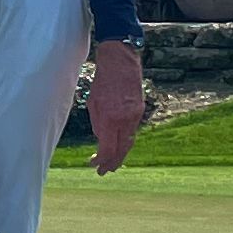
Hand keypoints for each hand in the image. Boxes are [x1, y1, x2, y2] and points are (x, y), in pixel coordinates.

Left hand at [86, 40, 146, 173]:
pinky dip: (125, 141)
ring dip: (120, 154)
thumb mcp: (93, 103)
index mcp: (110, 117)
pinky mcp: (140, 110)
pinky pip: (132, 130)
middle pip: (121, 150)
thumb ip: (98, 124)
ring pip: (129, 141)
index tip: (95, 165)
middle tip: (104, 171)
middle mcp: (125, 119)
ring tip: (112, 164)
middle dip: (113, 163)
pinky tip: (119, 145)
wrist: (120, 61)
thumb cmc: (103, 80)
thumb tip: (101, 140)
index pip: (108, 148)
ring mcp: (135, 115)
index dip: (101, 161)